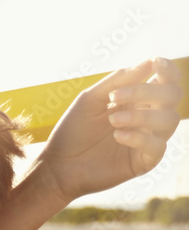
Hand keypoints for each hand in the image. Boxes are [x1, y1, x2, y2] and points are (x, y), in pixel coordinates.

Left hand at [38, 57, 181, 204]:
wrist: (57, 166)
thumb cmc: (72, 132)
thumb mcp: (90, 100)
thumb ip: (118, 81)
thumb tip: (150, 63)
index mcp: (137, 100)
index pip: (167, 81)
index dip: (168, 70)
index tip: (156, 63)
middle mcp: (147, 118)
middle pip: (172, 96)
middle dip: (147, 91)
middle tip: (114, 98)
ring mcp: (147, 140)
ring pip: (170, 120)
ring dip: (142, 116)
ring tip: (112, 120)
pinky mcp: (143, 162)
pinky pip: (158, 147)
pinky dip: (140, 138)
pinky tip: (118, 136)